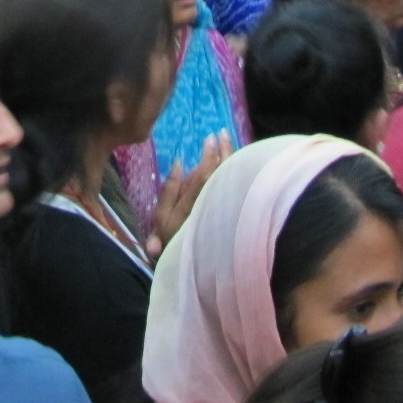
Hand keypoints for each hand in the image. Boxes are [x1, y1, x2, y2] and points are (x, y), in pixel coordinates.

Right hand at [146, 134, 228, 259]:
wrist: (195, 270)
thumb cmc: (173, 242)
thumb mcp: (161, 221)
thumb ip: (169, 191)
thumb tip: (180, 162)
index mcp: (190, 208)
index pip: (203, 178)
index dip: (209, 157)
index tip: (210, 139)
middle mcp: (209, 208)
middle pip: (221, 176)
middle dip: (223, 152)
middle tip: (221, 132)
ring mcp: (222, 213)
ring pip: (231, 181)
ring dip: (232, 158)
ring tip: (229, 139)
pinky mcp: (232, 216)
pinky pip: (239, 189)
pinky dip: (240, 172)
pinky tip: (241, 159)